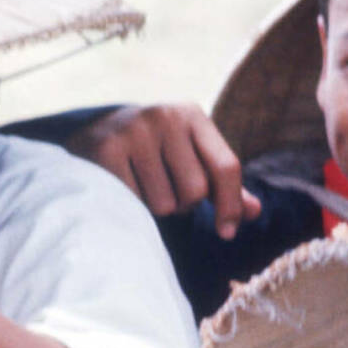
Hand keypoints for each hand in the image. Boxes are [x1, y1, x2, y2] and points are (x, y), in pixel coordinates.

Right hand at [66, 102, 261, 236]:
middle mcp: (164, 115)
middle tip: (166, 192)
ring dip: (156, 209)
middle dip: (184, 205)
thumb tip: (256, 212)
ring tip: (142, 188)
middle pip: (195, 191)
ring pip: (165, 204)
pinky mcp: (107, 149)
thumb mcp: (190, 159)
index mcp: (191, 114)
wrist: (91, 135)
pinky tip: (122, 189)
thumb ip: (223, 186)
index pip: (226, 166)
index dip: (230, 205)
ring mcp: (134, 130)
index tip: (226, 233)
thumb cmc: (154, 154)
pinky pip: (135, 204)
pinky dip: (132, 207)